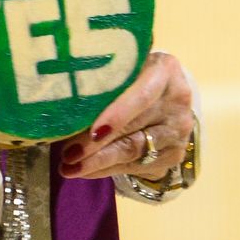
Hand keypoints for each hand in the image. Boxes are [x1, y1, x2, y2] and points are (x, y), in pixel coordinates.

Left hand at [57, 51, 195, 179]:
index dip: (117, 114)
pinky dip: (108, 170)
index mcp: (164, 71)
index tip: (92, 132)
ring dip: (98, 162)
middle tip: (67, 155)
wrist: (166, 94)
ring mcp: (178, 131)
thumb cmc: (133, 75)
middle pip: (134, 128)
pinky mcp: (173, 155)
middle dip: (96, 145)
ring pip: (134, 151)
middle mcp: (177, 101)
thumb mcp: (123, 68)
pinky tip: (86, 171)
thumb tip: (62, 101)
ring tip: (69, 167)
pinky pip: (137, 166)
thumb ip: (103, 79)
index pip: (142, 96)